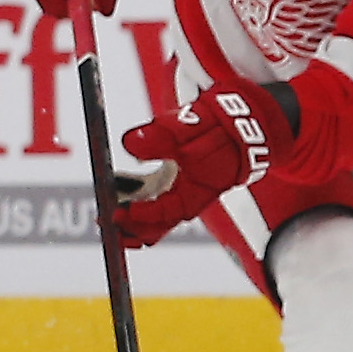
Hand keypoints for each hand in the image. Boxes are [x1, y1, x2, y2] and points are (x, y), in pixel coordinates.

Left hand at [114, 87, 287, 247]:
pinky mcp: (177, 181)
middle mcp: (190, 196)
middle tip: (108, 223)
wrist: (244, 122)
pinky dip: (138, 203)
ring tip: (111, 219)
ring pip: (156, 216)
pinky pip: (155, 201)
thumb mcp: (192, 127)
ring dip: (134, 220)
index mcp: (198, 190)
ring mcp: (183, 190)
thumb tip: (131, 144)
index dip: (144, 215)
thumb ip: (162, 135)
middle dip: (134, 229)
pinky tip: (120, 196)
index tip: (121, 211)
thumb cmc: (223, 127)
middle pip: (160, 224)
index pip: (168, 211)